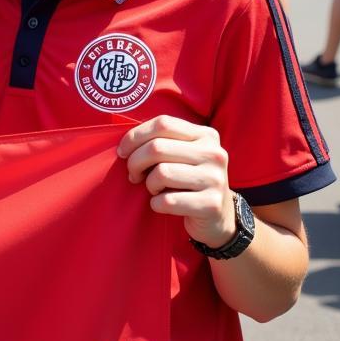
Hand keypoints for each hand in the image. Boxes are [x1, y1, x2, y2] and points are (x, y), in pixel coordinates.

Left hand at [118, 115, 234, 248]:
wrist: (217, 216)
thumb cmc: (187, 180)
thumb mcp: (181, 154)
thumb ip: (160, 141)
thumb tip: (125, 144)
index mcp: (206, 135)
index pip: (163, 124)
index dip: (135, 136)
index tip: (122, 152)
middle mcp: (214, 154)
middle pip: (157, 148)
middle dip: (135, 162)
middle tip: (134, 175)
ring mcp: (215, 179)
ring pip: (161, 173)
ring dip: (148, 184)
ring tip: (154, 189)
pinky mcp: (211, 205)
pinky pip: (167, 201)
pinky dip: (156, 204)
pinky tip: (163, 204)